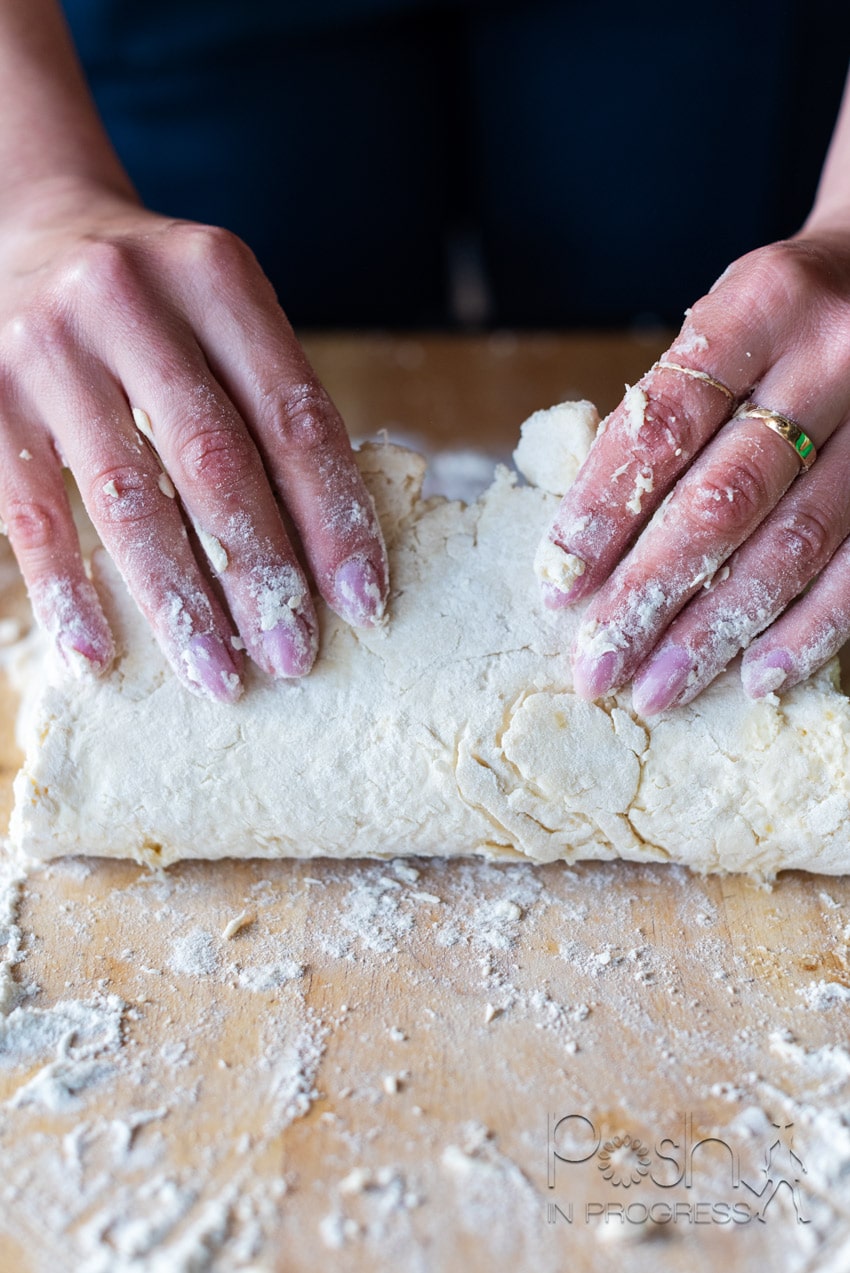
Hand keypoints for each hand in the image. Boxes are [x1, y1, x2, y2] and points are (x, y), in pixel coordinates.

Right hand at [0, 182, 387, 700]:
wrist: (28, 231)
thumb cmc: (157, 307)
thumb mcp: (223, 318)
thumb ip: (268, 408)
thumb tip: (326, 556)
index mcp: (216, 276)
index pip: (294, 415)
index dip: (335, 518)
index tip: (364, 603)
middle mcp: (130, 300)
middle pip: (215, 459)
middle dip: (261, 572)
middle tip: (295, 657)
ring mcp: (49, 349)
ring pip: (128, 497)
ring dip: (179, 600)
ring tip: (218, 675)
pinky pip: (34, 515)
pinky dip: (69, 590)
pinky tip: (99, 653)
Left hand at [536, 228, 849, 713]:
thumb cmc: (784, 316)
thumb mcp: (724, 326)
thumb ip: (671, 411)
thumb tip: (589, 544)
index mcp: (762, 304)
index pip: (665, 422)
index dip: (605, 510)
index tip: (557, 584)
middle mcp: (834, 356)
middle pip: (725, 499)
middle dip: (649, 594)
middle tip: (596, 664)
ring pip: (793, 544)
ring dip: (716, 631)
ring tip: (658, 688)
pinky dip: (808, 631)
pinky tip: (755, 676)